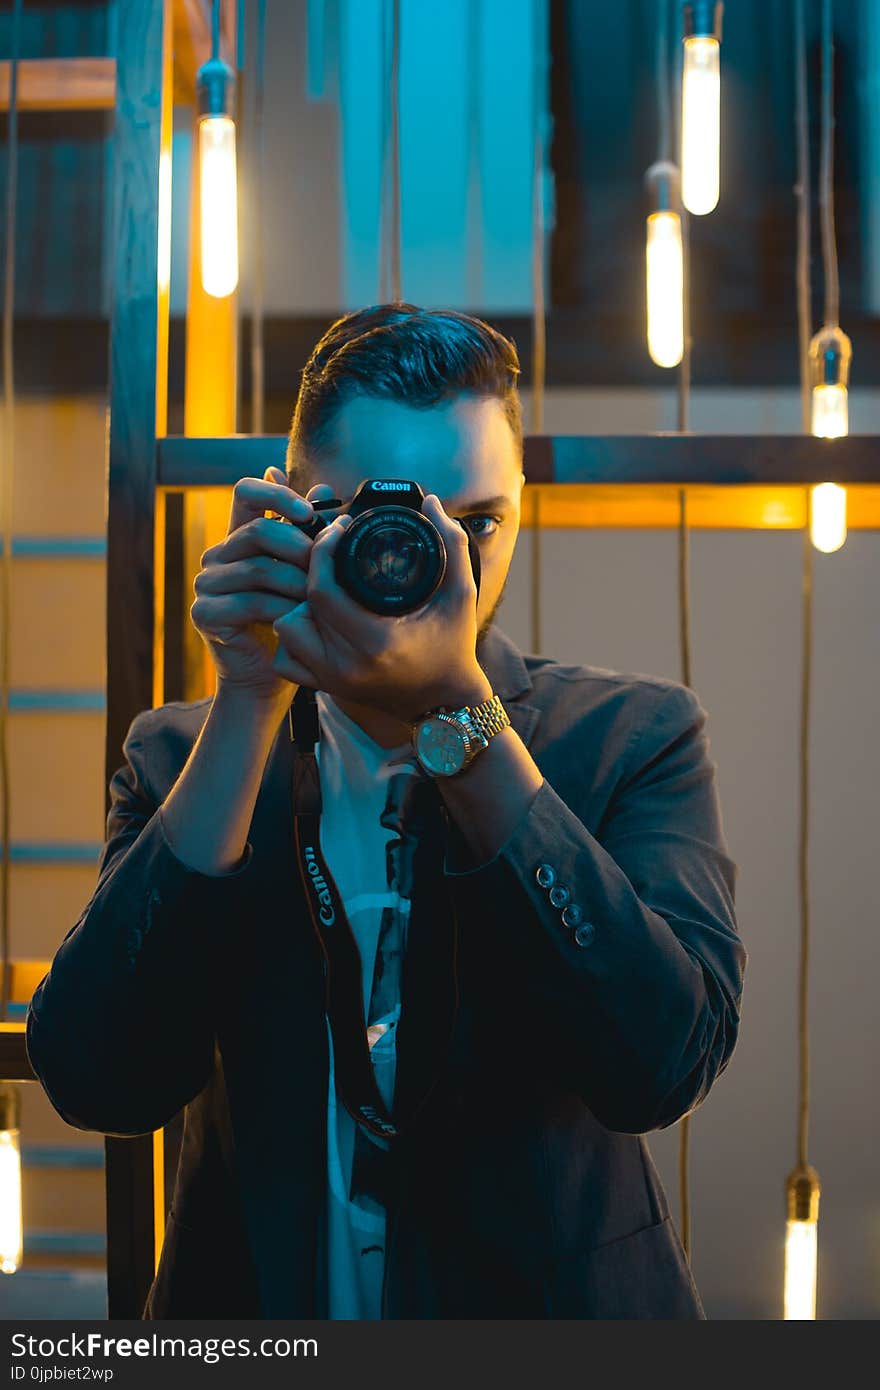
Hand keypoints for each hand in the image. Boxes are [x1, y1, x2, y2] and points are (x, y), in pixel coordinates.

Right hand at [190, 466, 336, 704]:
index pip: (246, 492)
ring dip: (296, 583)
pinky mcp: (204, 612)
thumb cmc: (289, 622)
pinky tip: (299, 618)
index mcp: (239, 537)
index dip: (276, 494)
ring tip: (317, 599)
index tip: (308, 512)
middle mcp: (217, 556)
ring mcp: (206, 584)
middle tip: (323, 568)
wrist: (267, 677)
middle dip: (299, 547)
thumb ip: (309, 533)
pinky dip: (281, 610)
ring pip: (258, 568)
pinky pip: (250, 602)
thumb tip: (325, 488)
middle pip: (258, 530)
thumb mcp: (304, 573)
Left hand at [270, 494, 491, 721]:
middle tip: (328, 551)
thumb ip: (451, 544)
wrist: (447, 705)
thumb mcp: (462, 595)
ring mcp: (333, 680)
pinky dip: (294, 637)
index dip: (322, 550)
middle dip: (309, 571)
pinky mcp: (327, 689)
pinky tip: (315, 621)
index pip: (322, 590)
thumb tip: (433, 502)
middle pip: (299, 606)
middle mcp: (346, 665)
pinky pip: (287, 659)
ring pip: (286, 631)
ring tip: (324, 588)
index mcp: (375, 641)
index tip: (337, 529)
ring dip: (299, 605)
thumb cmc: (455, 648)